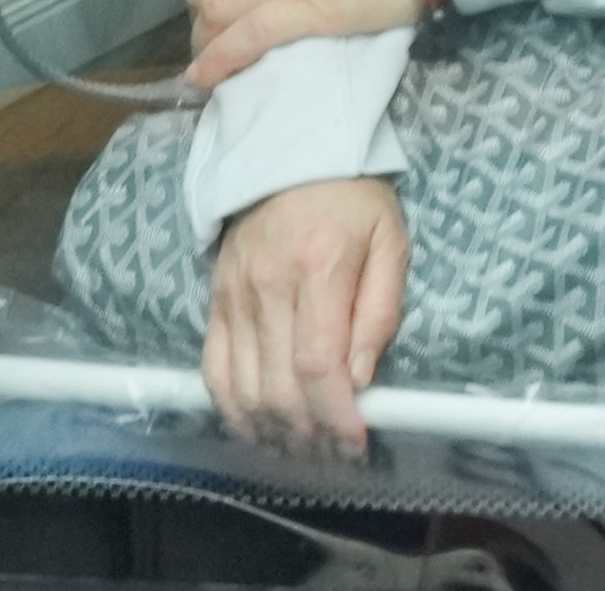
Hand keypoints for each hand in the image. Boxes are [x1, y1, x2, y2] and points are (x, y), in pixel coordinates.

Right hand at [207, 177, 406, 451]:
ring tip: (304, 449)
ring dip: (273, 432)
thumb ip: (380, 310)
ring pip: (243, 390)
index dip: (335, 415)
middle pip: (279, 388)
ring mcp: (233, 298)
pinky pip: (214, 372)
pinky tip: (260, 429)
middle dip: (309, 434)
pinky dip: (234, 412)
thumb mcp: (390, 240)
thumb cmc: (353, 197)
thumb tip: (362, 378)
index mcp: (319, 267)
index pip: (319, 364)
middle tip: (335, 454)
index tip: (356, 442)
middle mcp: (267, 287)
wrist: (290, 150)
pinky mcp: (214, 303)